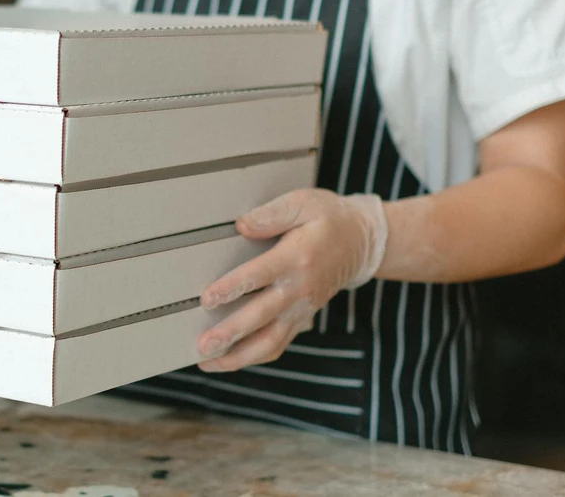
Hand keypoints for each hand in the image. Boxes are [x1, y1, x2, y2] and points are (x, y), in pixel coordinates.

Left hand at [196, 189, 388, 371]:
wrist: (361, 243)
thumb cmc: (328, 220)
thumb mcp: (304, 203)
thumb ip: (272, 214)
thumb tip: (242, 225)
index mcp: (297, 258)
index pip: (260, 276)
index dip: (232, 287)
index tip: (207, 299)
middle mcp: (300, 289)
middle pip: (262, 316)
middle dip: (231, 333)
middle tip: (204, 344)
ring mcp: (301, 309)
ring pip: (270, 341)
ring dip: (238, 355)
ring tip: (209, 362)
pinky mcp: (301, 319)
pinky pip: (278, 345)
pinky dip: (252, 357)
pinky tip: (228, 361)